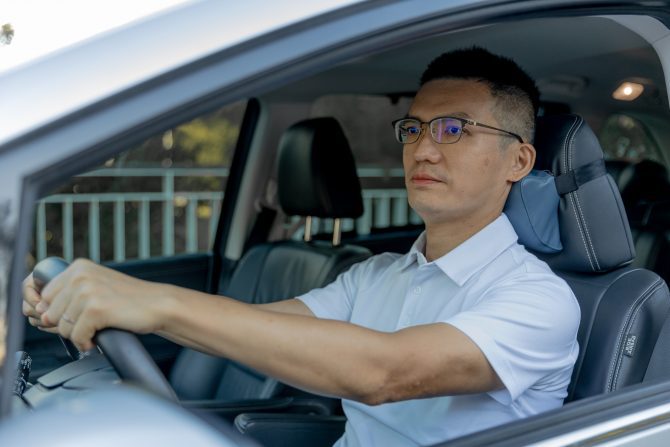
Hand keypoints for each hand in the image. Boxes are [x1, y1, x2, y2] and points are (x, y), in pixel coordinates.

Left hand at [23, 259, 164, 350]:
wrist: (158, 305)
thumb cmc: (128, 300)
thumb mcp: (95, 288)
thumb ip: (67, 296)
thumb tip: (37, 314)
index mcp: (78, 267)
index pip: (45, 297)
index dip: (56, 314)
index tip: (74, 319)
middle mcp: (80, 275)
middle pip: (50, 313)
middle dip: (66, 326)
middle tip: (88, 326)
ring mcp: (87, 291)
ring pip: (62, 327)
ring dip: (78, 335)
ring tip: (95, 330)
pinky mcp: (96, 309)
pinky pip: (76, 336)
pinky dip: (86, 342)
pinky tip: (98, 337)